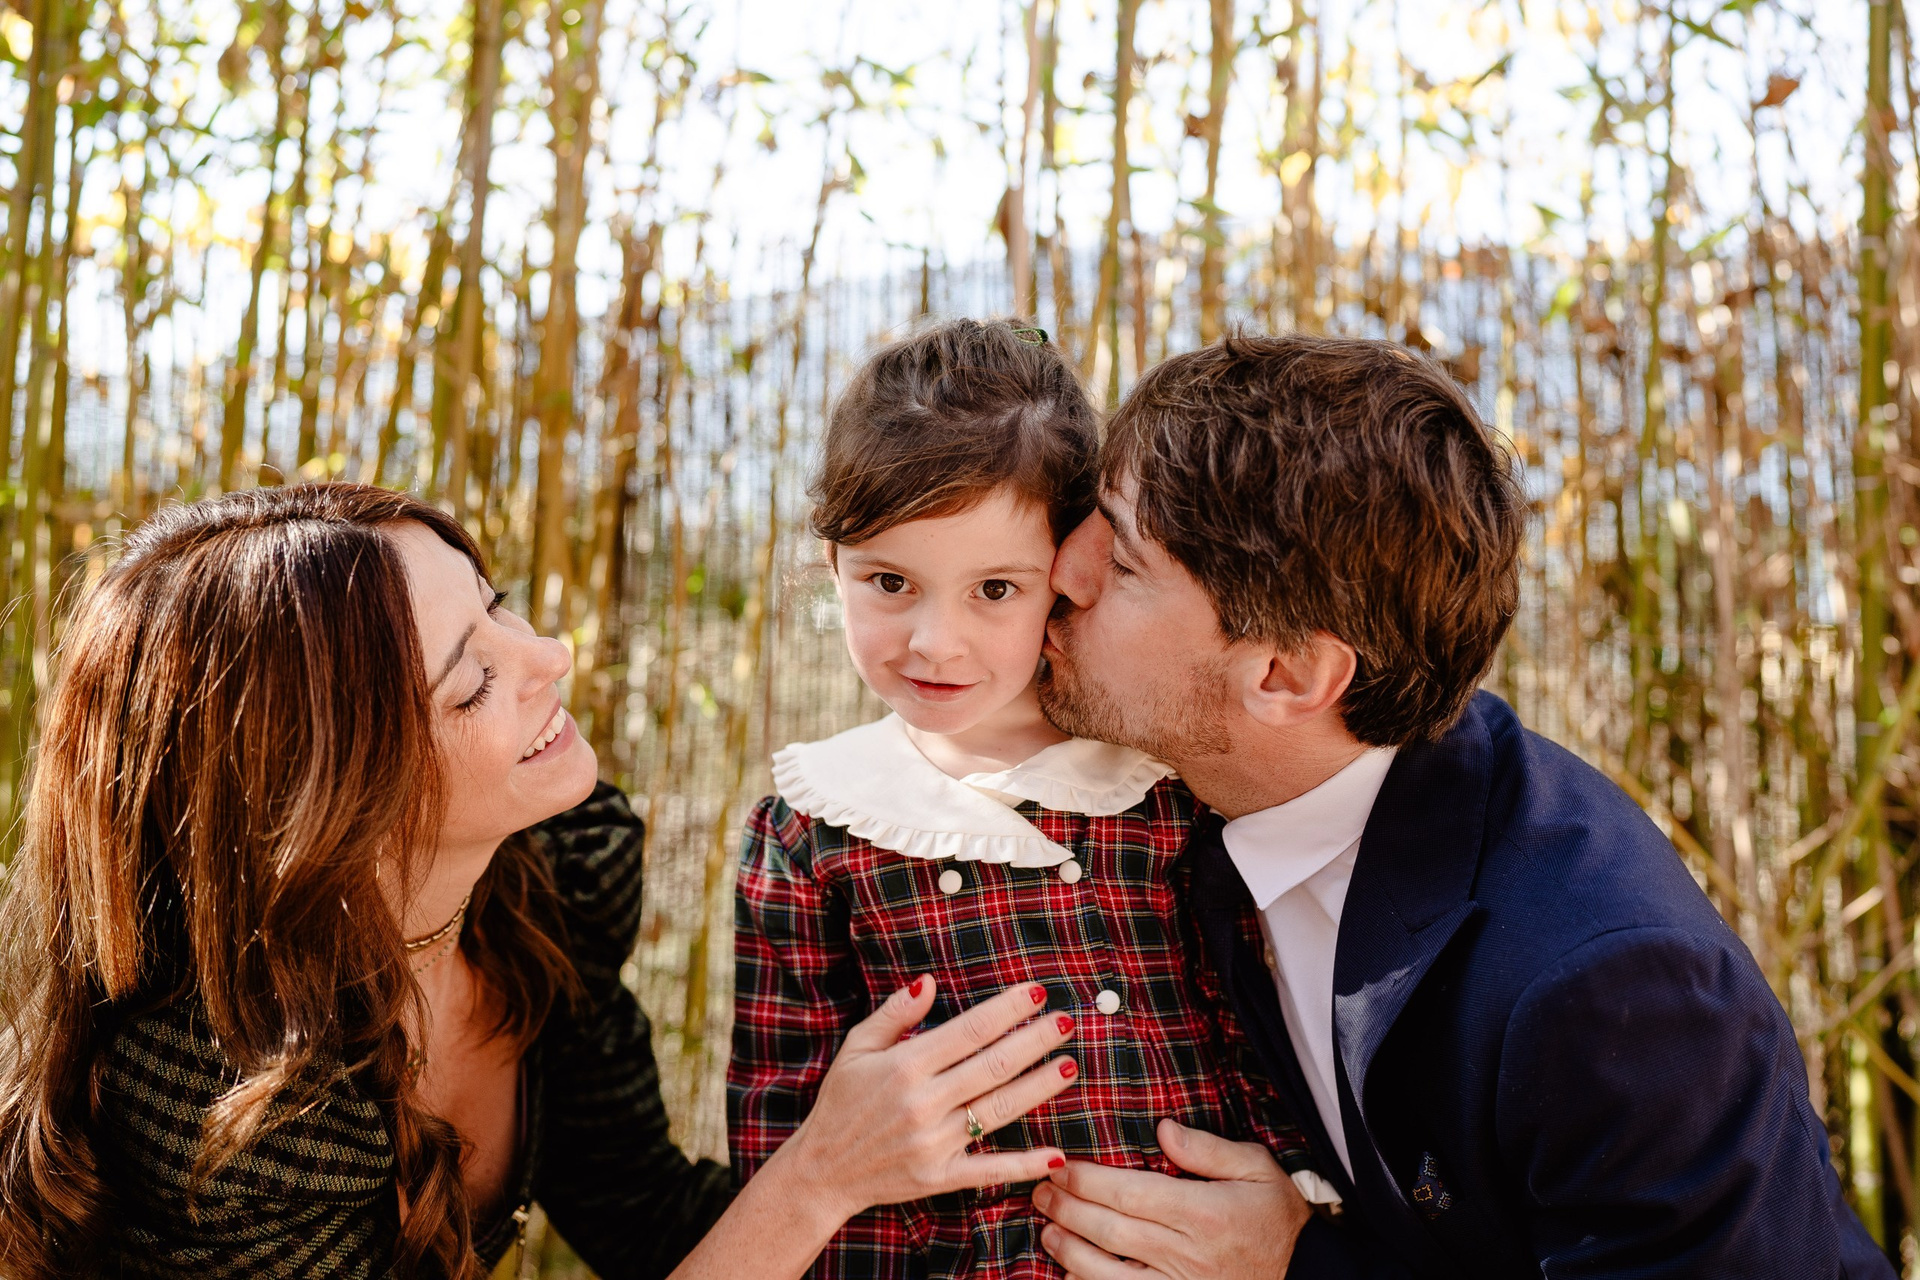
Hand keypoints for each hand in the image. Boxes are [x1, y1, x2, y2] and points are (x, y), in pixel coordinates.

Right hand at [772, 976, 1078, 1226]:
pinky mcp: (939, 1178)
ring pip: (998, 1111)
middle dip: (1035, 1040)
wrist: (822, 1171)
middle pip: (993, 1066)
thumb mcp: (856, 1048)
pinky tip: (1056, 1154)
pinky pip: (989, 1170)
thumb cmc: (841, 1102)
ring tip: (1069, 1066)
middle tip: (1067, 1021)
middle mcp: (923, 1103)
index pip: (969, 1030)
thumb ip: (894, 1014)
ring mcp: (933, 1143)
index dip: (1007, 1009)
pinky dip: (1024, 1165)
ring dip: (1038, 1088)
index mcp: (904, 1066)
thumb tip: (929, 982)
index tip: (1037, 991)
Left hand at [1032, 1118, 1311, 1279]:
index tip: (1060, 1166)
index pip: (1128, 1192)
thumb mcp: (1257, 1169)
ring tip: (1047, 1231)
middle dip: (1066, 1209)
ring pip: (1106, 1272)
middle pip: (1108, 1229)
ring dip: (1068, 1251)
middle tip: (1040, 1191)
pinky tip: (1070, 1276)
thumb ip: (1207, 1148)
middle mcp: (1185, 1252)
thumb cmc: (1277, 1220)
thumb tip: (1163, 1127)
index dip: (1086, 1180)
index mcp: (1202, 1212)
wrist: (1305, 1277)